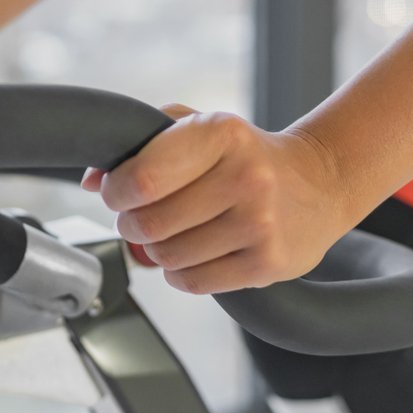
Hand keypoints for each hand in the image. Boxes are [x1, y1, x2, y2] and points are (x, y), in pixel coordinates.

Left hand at [82, 105, 353, 294]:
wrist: (321, 182)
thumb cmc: (247, 155)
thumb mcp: (199, 129)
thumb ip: (140, 142)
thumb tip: (91, 178)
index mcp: (222, 133)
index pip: (143, 177)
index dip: (117, 192)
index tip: (120, 192)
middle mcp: (245, 177)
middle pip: (149, 224)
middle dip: (132, 224)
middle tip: (142, 217)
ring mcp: (259, 223)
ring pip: (167, 257)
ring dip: (157, 250)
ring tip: (176, 233)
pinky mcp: (267, 263)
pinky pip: (193, 282)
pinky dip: (181, 273)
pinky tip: (196, 253)